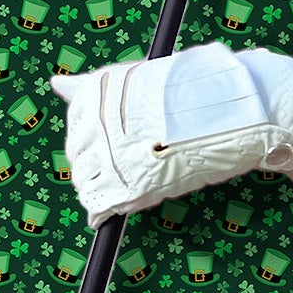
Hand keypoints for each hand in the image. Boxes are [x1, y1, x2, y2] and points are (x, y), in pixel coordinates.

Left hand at [52, 42, 292, 225]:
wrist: (237, 108)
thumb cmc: (192, 92)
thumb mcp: (138, 80)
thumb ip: (92, 88)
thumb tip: (55, 82)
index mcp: (100, 90)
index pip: (76, 125)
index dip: (89, 140)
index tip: (108, 144)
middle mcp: (101, 120)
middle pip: (77, 154)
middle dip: (91, 164)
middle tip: (119, 166)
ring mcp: (116, 152)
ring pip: (86, 180)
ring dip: (96, 187)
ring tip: (121, 186)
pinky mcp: (134, 183)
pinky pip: (102, 202)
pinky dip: (102, 210)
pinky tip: (106, 212)